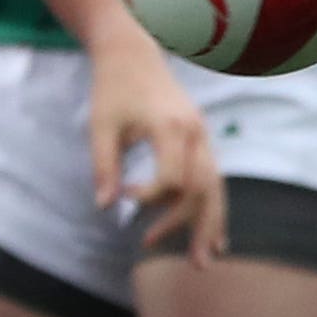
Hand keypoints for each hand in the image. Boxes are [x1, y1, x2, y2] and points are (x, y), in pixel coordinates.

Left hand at [87, 24, 223, 257]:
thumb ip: (104, 166)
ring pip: (216, 187)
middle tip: (185, 262)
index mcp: (171, 127)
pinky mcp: (201, 138)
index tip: (123, 195)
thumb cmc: (112, 89)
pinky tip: (213, 235)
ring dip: (210, 224)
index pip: (172, 179)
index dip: (149, 197)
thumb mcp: (100, 126)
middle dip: (191, 226)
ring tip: (205, 259)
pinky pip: (214, 178)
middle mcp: (195, 133)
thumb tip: (104, 207)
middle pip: (203, 189)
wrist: (132, 54)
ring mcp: (203, 135)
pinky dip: (213, 206)